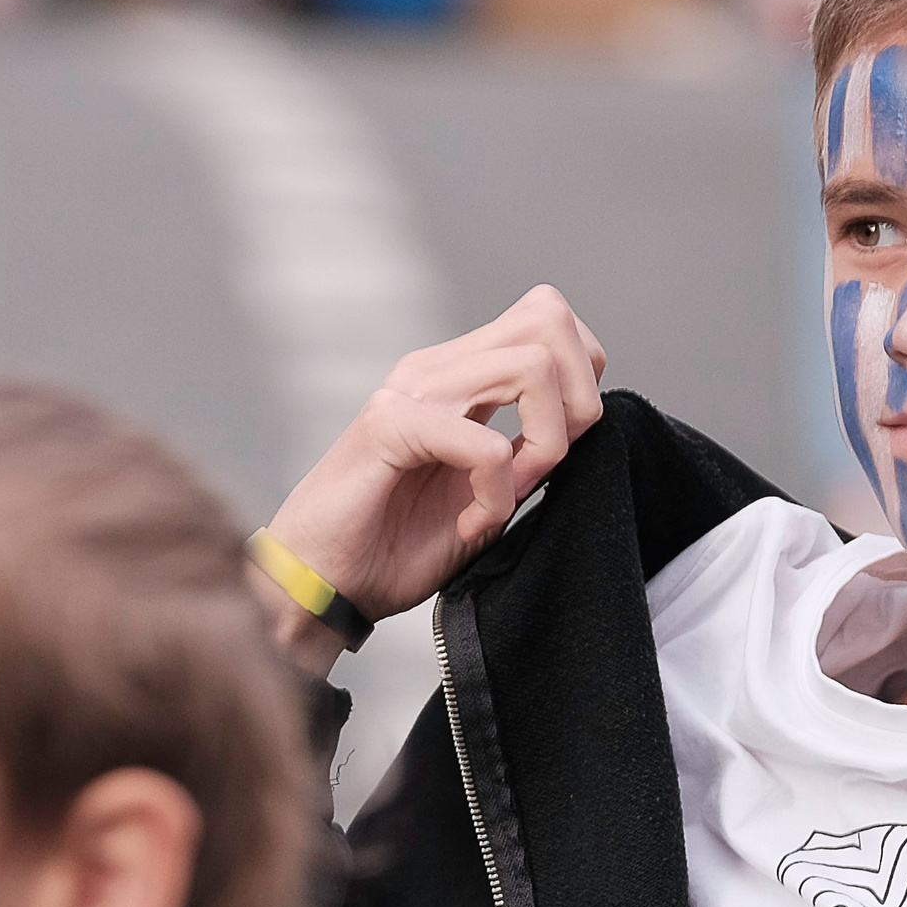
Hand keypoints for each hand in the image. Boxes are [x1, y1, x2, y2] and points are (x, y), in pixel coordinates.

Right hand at [258, 286, 606, 675]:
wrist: (321, 586)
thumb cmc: (394, 547)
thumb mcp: (488, 495)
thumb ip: (530, 454)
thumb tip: (586, 427)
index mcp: (461, 375)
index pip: (552, 322)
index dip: (581, 383)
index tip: (558, 455)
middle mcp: (438, 369)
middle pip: (550, 320)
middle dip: (578, 402)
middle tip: (548, 466)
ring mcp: (412, 390)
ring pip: (532, 365)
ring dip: (545, 443)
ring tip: (505, 497)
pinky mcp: (388, 426)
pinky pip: (486, 444)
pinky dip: (495, 494)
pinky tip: (470, 523)